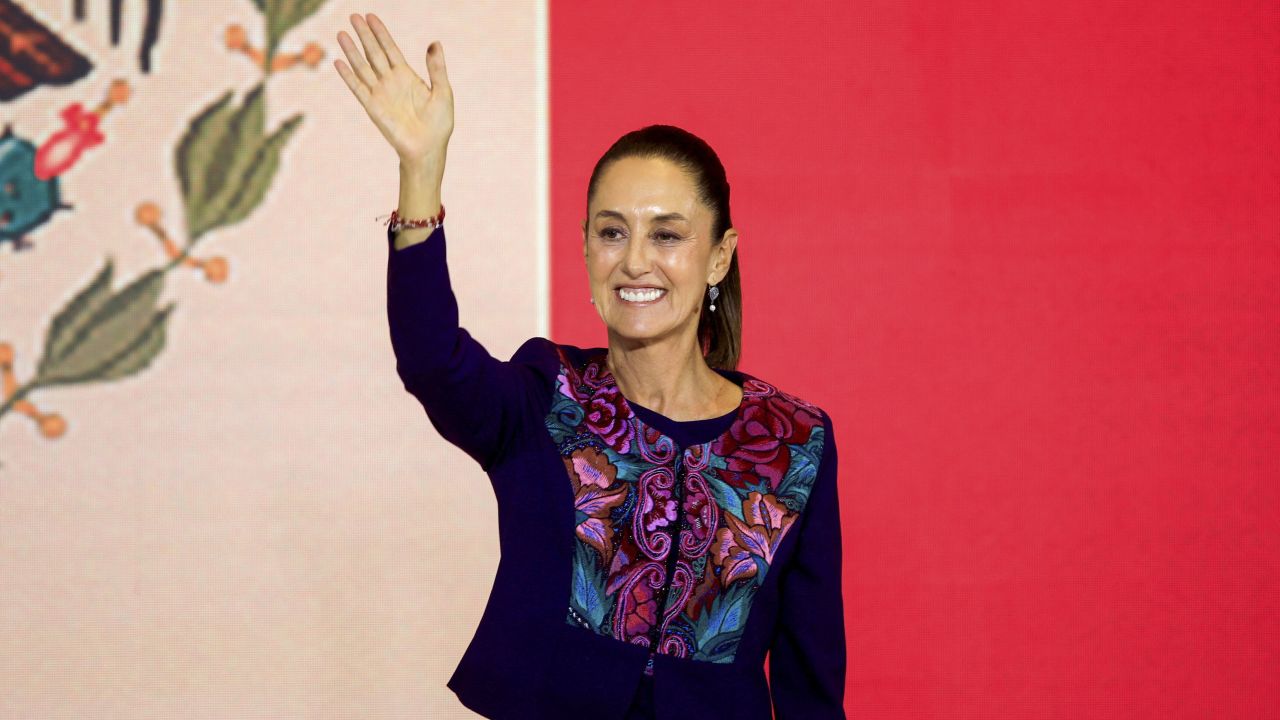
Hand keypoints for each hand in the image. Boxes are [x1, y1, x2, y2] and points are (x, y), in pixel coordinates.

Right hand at [334, 13, 452, 166]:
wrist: (428, 149)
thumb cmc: (439, 124)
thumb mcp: (443, 91)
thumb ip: (437, 68)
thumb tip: (434, 43)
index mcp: (407, 76)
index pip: (390, 49)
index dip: (381, 33)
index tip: (371, 16)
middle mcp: (390, 82)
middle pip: (373, 53)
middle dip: (364, 35)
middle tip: (354, 16)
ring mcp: (380, 93)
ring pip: (362, 67)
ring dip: (352, 50)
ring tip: (342, 33)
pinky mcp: (373, 107)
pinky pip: (358, 88)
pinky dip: (348, 76)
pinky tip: (338, 61)